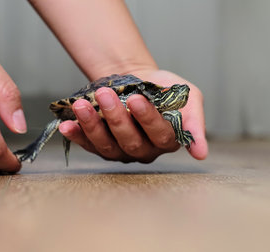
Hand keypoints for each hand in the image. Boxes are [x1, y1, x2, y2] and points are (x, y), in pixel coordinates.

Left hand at [59, 69, 207, 162]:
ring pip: (108, 145)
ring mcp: (121, 151)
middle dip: (117, 119)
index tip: (138, 99)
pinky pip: (88, 145)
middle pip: (131, 142)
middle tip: (105, 95)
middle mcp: (145, 151)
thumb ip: (195, 122)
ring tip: (82, 106)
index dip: (148, 120)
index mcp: (168, 140)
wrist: (138, 79)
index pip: (160, 135)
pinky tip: (67, 124)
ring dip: (93, 126)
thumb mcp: (189, 98)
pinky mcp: (101, 146)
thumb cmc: (164, 88)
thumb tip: (201, 154)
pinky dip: (77, 135)